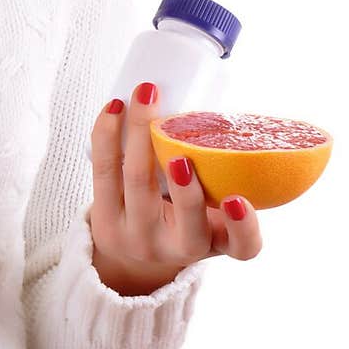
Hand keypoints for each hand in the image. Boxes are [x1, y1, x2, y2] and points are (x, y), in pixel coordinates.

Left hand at [88, 82, 262, 294]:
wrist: (135, 250)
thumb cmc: (184, 219)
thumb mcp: (213, 213)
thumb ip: (224, 178)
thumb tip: (223, 114)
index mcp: (217, 242)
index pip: (243, 247)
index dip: (244, 226)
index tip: (237, 200)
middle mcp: (180, 248)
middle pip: (185, 218)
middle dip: (184, 184)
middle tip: (182, 149)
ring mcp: (139, 237)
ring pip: (137, 183)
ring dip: (140, 134)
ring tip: (146, 98)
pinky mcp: (105, 220)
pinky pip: (103, 171)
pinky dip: (107, 134)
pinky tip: (114, 108)